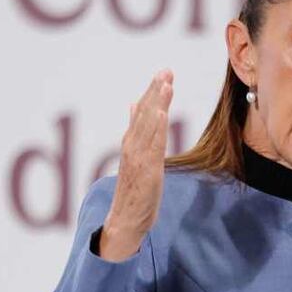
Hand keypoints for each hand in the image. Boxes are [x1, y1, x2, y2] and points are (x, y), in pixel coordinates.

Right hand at [100, 69, 173, 261]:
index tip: (163, 73)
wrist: (125, 221)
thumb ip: (136, 130)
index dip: (152, 92)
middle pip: (145, 114)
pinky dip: (156, 129)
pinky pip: (152, 146)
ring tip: (166, 84)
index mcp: (131, 143)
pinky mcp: (146, 171)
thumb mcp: (136, 156)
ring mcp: (138, 158)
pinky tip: (163, 113)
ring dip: (157, 103)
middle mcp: (132, 147)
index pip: (143, 112)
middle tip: (166, 70)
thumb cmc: (134, 191)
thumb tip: (134, 104)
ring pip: (148, 126)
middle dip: (155, 91)